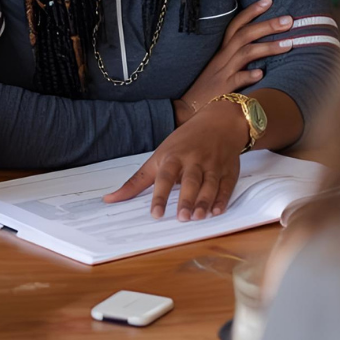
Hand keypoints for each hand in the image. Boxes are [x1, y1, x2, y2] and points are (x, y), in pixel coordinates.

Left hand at [104, 100, 248, 220]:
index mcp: (174, 156)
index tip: (156, 213)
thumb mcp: (158, 156)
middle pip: (190, 180)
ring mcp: (213, 164)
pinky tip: (217, 211)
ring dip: (204, 201)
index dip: (160, 195)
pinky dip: (223, 198)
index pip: (165, 177)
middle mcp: (194, 160)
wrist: (219, 122)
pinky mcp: (229, 170)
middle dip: (187, 198)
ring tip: (198, 217)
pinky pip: (226, 185)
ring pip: (210, 184)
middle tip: (182, 217)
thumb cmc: (184, 142)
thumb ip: (137, 181)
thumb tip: (110, 200)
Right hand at [175, 0, 296, 124]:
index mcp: (222, 51)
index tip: (269, 0)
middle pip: (244, 35)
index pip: (236, 25)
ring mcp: (222, 73)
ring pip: (245, 54)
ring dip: (267, 47)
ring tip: (290, 43)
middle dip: (267, 25)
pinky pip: (235, 80)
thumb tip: (263, 48)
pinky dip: (247, 75)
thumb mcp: (222, 68)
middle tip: (289, 20)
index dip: (251, 11)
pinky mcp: (222, 90)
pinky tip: (261, 73)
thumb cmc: (210, 89)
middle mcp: (222, 58)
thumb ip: (238, 56)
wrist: (187, 109)